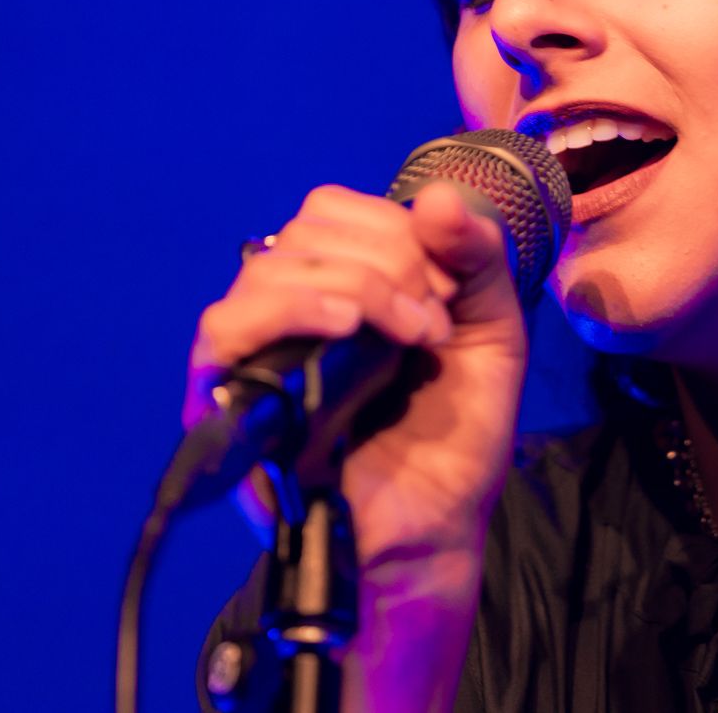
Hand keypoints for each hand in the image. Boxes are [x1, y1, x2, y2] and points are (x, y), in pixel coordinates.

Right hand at [185, 179, 527, 582]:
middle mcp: (286, 309)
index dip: (394, 233)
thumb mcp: (491, 330)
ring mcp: (253, 353)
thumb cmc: (456, 432)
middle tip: (432, 323)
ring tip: (407, 334)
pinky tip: (346, 326)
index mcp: (337, 282)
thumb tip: (435, 194)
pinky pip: (227, 329)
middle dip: (386, 262)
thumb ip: (477, 256)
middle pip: (304, 234)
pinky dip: (291, 309)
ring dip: (353, 286)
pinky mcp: (226, 400)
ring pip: (267, 272)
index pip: (332, 212)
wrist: (435, 523)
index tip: (446, 292)